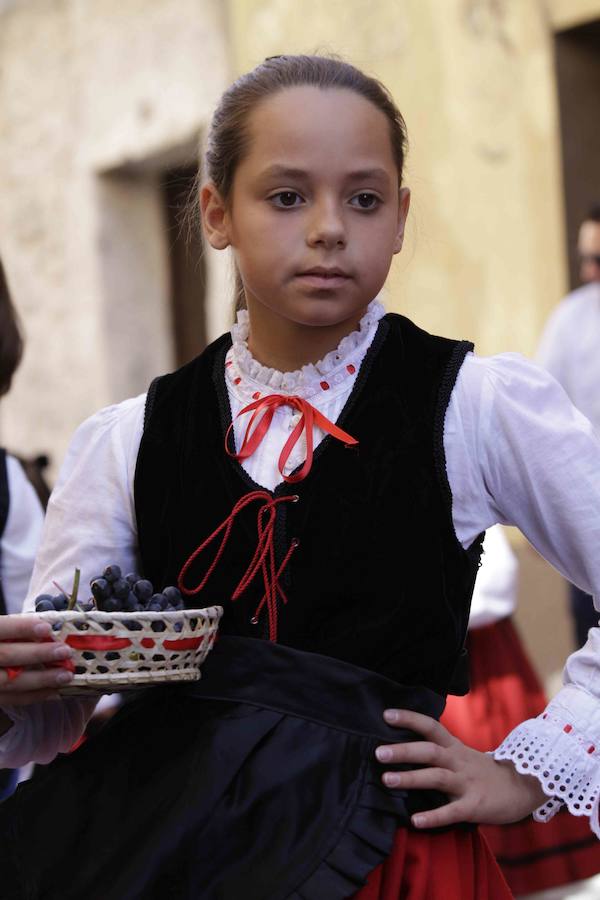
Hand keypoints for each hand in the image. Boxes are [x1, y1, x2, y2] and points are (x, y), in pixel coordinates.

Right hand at [0, 615, 73, 709]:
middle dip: (37, 654)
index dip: (22, 628)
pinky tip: (52, 691)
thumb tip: (44, 632)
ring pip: (10, 681)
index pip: (0, 629)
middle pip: (6, 656)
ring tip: (65, 675)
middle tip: (64, 652)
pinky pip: (9, 699)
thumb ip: (12, 630)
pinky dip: (32, 696)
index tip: (46, 628)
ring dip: (41, 679)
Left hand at [376, 708, 547, 828]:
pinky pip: (452, 812)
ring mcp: (467, 783)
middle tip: (378, 753)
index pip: (430, 727)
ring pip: (436, 777)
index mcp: (454, 747)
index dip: (409, 719)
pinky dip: (433, 817)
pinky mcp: (475, 806)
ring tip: (386, 780)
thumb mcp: (461, 754)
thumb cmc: (482, 772)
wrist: (523, 787)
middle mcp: (458, 761)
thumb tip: (401, 747)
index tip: (386, 715)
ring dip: (411, 778)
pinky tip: (415, 821)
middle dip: (403, 751)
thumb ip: (438, 750)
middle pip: (429, 751)